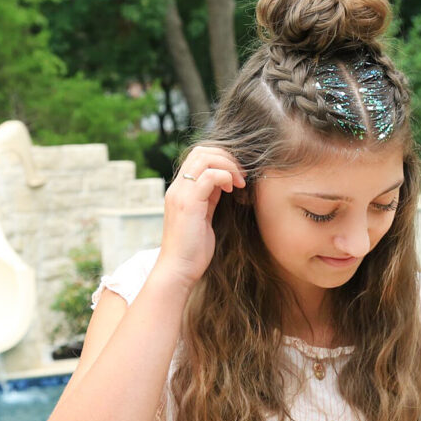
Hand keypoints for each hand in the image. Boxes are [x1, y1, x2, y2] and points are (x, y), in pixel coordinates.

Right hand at [155, 146, 245, 286]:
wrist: (178, 270)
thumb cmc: (193, 250)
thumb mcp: (204, 217)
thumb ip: (210, 198)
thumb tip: (224, 183)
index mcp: (180, 190)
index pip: (198, 156)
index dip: (221, 159)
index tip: (237, 176)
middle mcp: (177, 188)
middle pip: (201, 151)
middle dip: (227, 157)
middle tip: (242, 175)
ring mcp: (181, 194)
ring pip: (205, 158)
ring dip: (228, 165)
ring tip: (239, 182)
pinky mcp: (189, 203)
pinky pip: (209, 176)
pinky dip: (225, 177)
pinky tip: (232, 190)